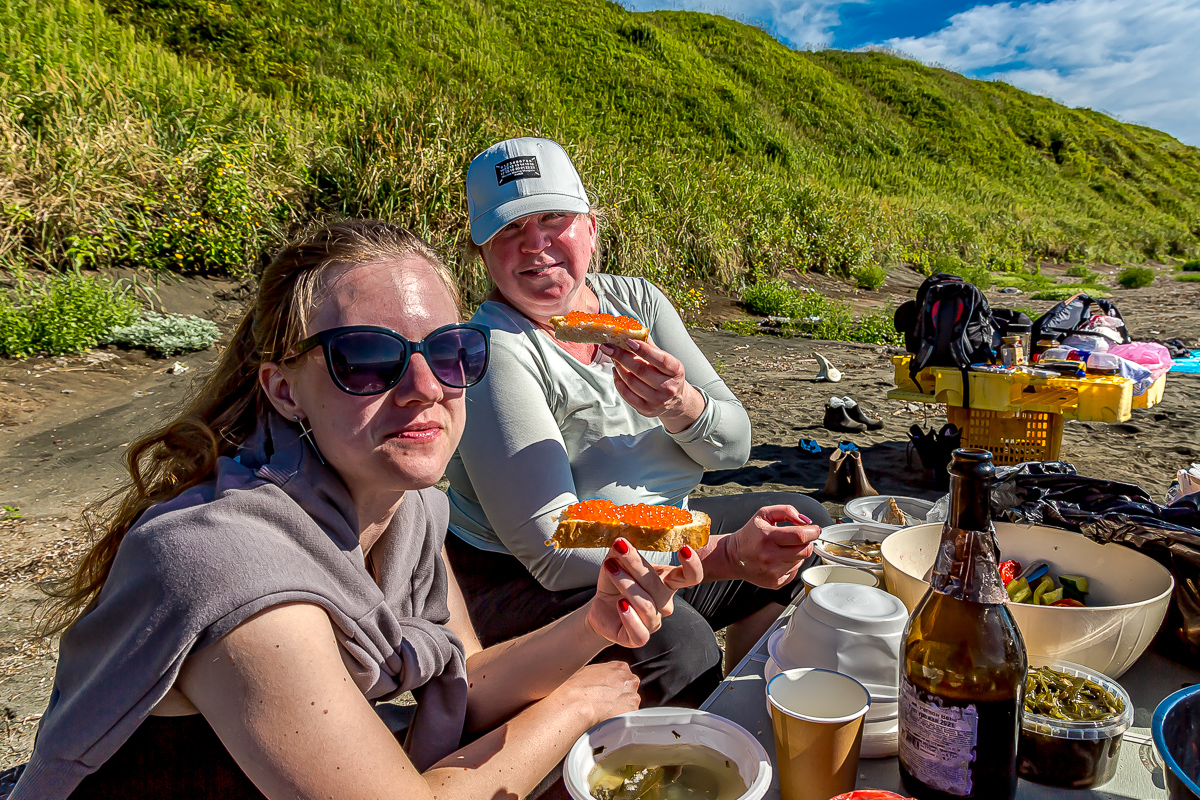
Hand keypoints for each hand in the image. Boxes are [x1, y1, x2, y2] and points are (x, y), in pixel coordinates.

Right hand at [553, 661, 640, 726]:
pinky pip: (630, 715)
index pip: (625, 674)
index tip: (610, 690)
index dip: (617, 684)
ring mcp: (631, 695)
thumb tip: (604, 679)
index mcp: (620, 667)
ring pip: (631, 702)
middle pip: (630, 687)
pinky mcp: (631, 711)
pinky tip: (610, 717)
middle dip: (622, 694)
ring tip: (607, 711)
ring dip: (622, 706)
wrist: (576, 704)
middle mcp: (628, 679)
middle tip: (608, 701)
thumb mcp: (590, 671)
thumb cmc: (578, 689)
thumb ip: (604, 672)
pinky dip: (622, 717)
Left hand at [585, 538, 702, 648]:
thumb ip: (623, 549)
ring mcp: (653, 622)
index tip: (684, 548)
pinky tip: (620, 604)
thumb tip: (623, 534)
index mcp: (666, 583)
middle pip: (657, 585)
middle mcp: (664, 603)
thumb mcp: (617, 561)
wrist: (600, 608)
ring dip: (626, 584)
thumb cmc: (615, 582)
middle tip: (620, 546)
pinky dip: (629, 617)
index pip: (690, 577)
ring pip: (646, 605)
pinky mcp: (638, 638)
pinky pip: (640, 631)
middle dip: (636, 563)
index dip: (693, 565)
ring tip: (610, 568)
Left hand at [601, 338, 705, 432]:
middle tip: (608, 346)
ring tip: (612, 357)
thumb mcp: (666, 359)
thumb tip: (632, 330)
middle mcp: (668, 387)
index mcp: (676, 370)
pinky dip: (618, 381)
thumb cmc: (667, 374)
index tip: (628, 340)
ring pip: (631, 382)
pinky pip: (626, 394)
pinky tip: (616, 371)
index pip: (660, 359)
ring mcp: (657, 401)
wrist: (676, 401)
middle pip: (641, 370)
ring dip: (618, 368)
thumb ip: (650, 346)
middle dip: (621, 356)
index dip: (644, 350)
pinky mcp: (645, 409)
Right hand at [724, 505, 821, 588]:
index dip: (813, 531)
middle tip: (801, 538)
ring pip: (801, 561)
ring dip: (797, 553)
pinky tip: (779, 559)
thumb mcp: (763, 514)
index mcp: (767, 537)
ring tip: (783, 549)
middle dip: (807, 542)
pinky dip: (791, 564)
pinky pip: (794, 572)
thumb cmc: (749, 535)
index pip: (800, 536)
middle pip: (805, 550)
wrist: (733, 557)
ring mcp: (773, 572)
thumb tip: (805, 520)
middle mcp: (770, 557)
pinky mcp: (775, 582)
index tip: (815, 529)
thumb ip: (786, 511)